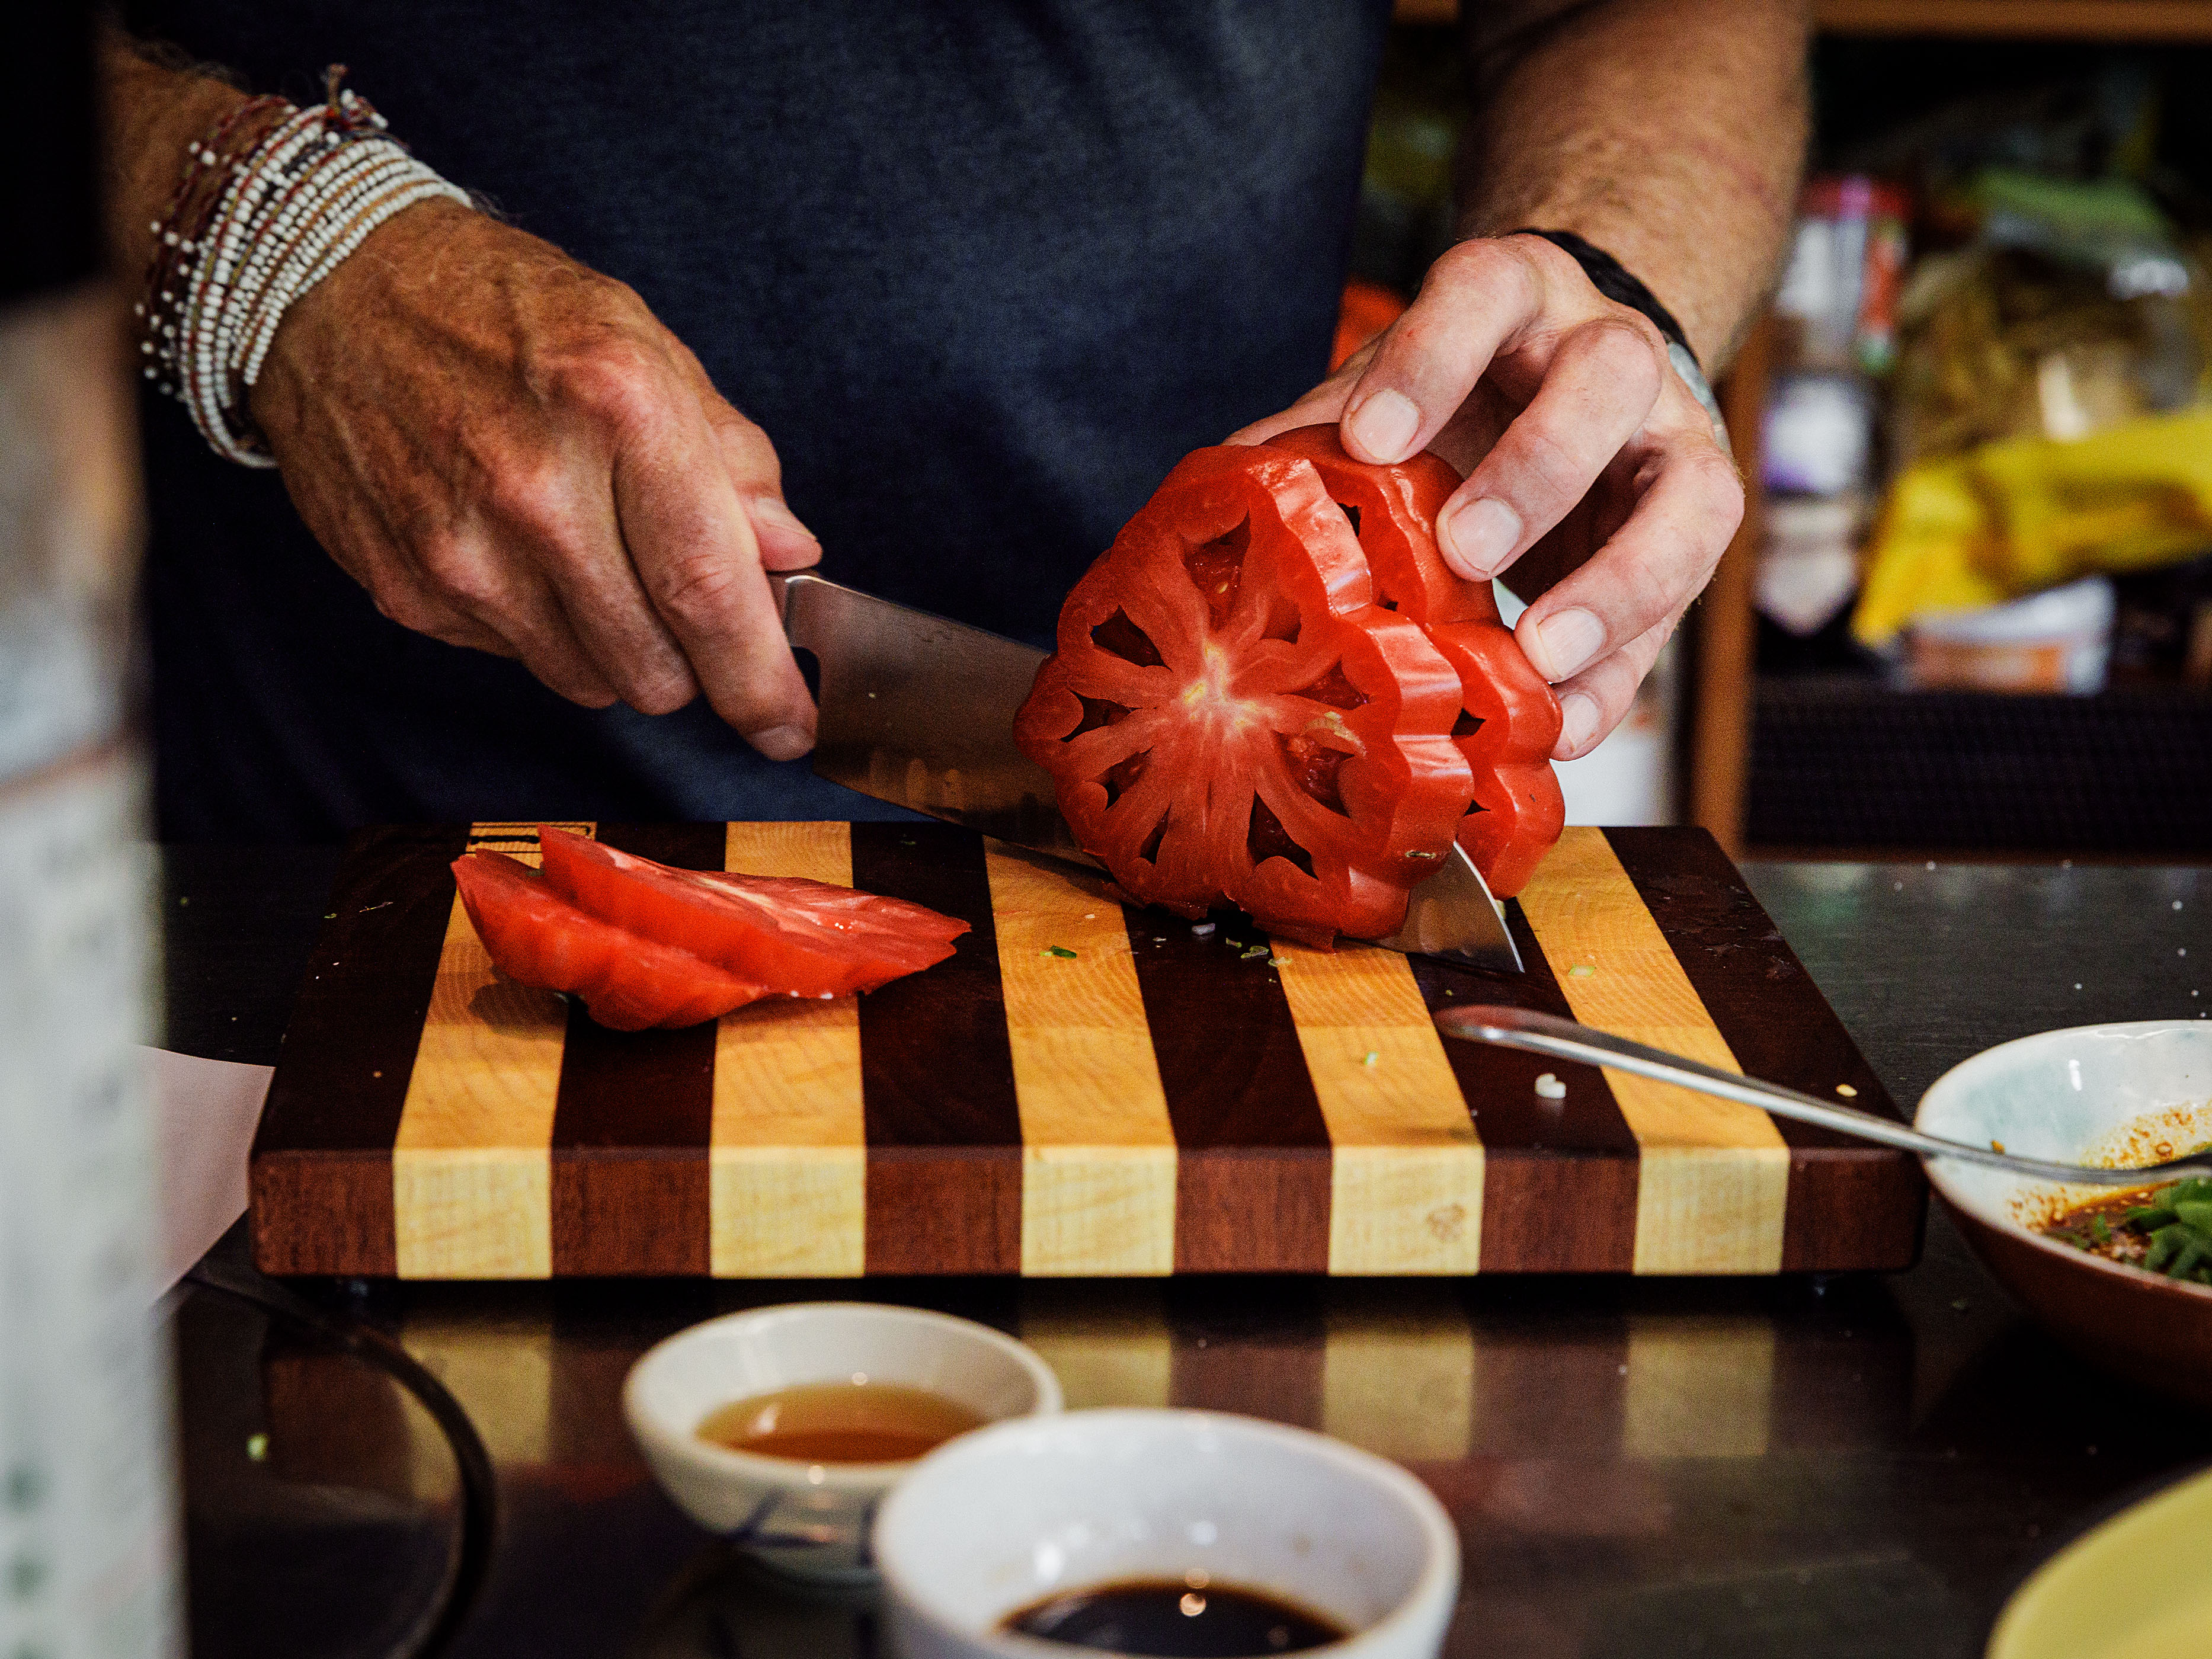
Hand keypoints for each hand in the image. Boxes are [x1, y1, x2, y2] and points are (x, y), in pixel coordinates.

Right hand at [248, 199, 819, 757]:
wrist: (329, 288)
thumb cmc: (501, 310)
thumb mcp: (645, 344)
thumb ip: (733, 459)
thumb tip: (791, 557)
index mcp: (617, 404)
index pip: (710, 591)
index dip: (761, 683)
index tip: (793, 726)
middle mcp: (534, 486)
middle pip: (656, 666)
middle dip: (692, 662)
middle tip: (683, 607)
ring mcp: (460, 549)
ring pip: (590, 681)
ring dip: (617, 650)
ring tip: (595, 560)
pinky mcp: (407, 590)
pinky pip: (516, 660)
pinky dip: (540, 628)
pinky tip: (520, 552)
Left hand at [1232, 234, 1742, 760]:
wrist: (1580, 394)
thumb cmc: (1465, 394)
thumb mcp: (1391, 395)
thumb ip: (1317, 436)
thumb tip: (1222, 499)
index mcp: (1519, 299)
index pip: (1484, 289)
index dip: (1430, 359)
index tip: (1369, 440)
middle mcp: (1613, 353)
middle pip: (1609, 372)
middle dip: (1539, 465)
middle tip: (1465, 549)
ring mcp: (1675, 441)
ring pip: (1692, 489)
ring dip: (1617, 582)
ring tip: (1539, 655)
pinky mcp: (1696, 533)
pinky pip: (1682, 607)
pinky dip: (1619, 676)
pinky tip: (1562, 726)